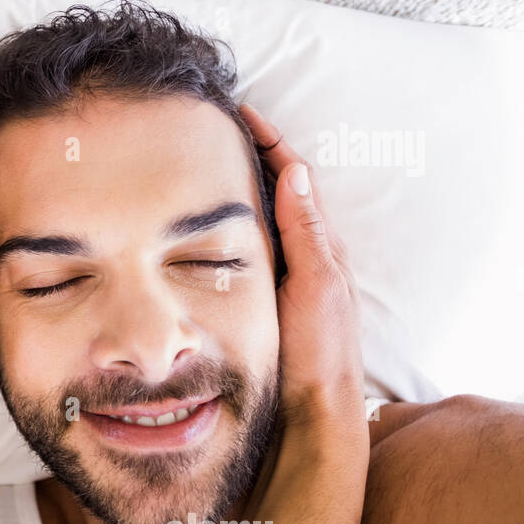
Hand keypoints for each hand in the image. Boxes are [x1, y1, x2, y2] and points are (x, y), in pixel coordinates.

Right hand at [240, 103, 366, 447]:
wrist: (313, 411)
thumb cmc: (319, 351)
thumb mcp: (316, 286)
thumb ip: (307, 232)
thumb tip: (296, 170)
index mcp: (319, 243)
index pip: (292, 176)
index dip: (268, 140)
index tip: (238, 111)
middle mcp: (304, 255)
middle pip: (276, 190)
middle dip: (250, 154)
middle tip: (214, 128)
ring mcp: (285, 278)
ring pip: (260, 220)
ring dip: (238, 189)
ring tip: (204, 165)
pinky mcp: (268, 300)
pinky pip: (248, 249)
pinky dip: (230, 226)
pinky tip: (207, 228)